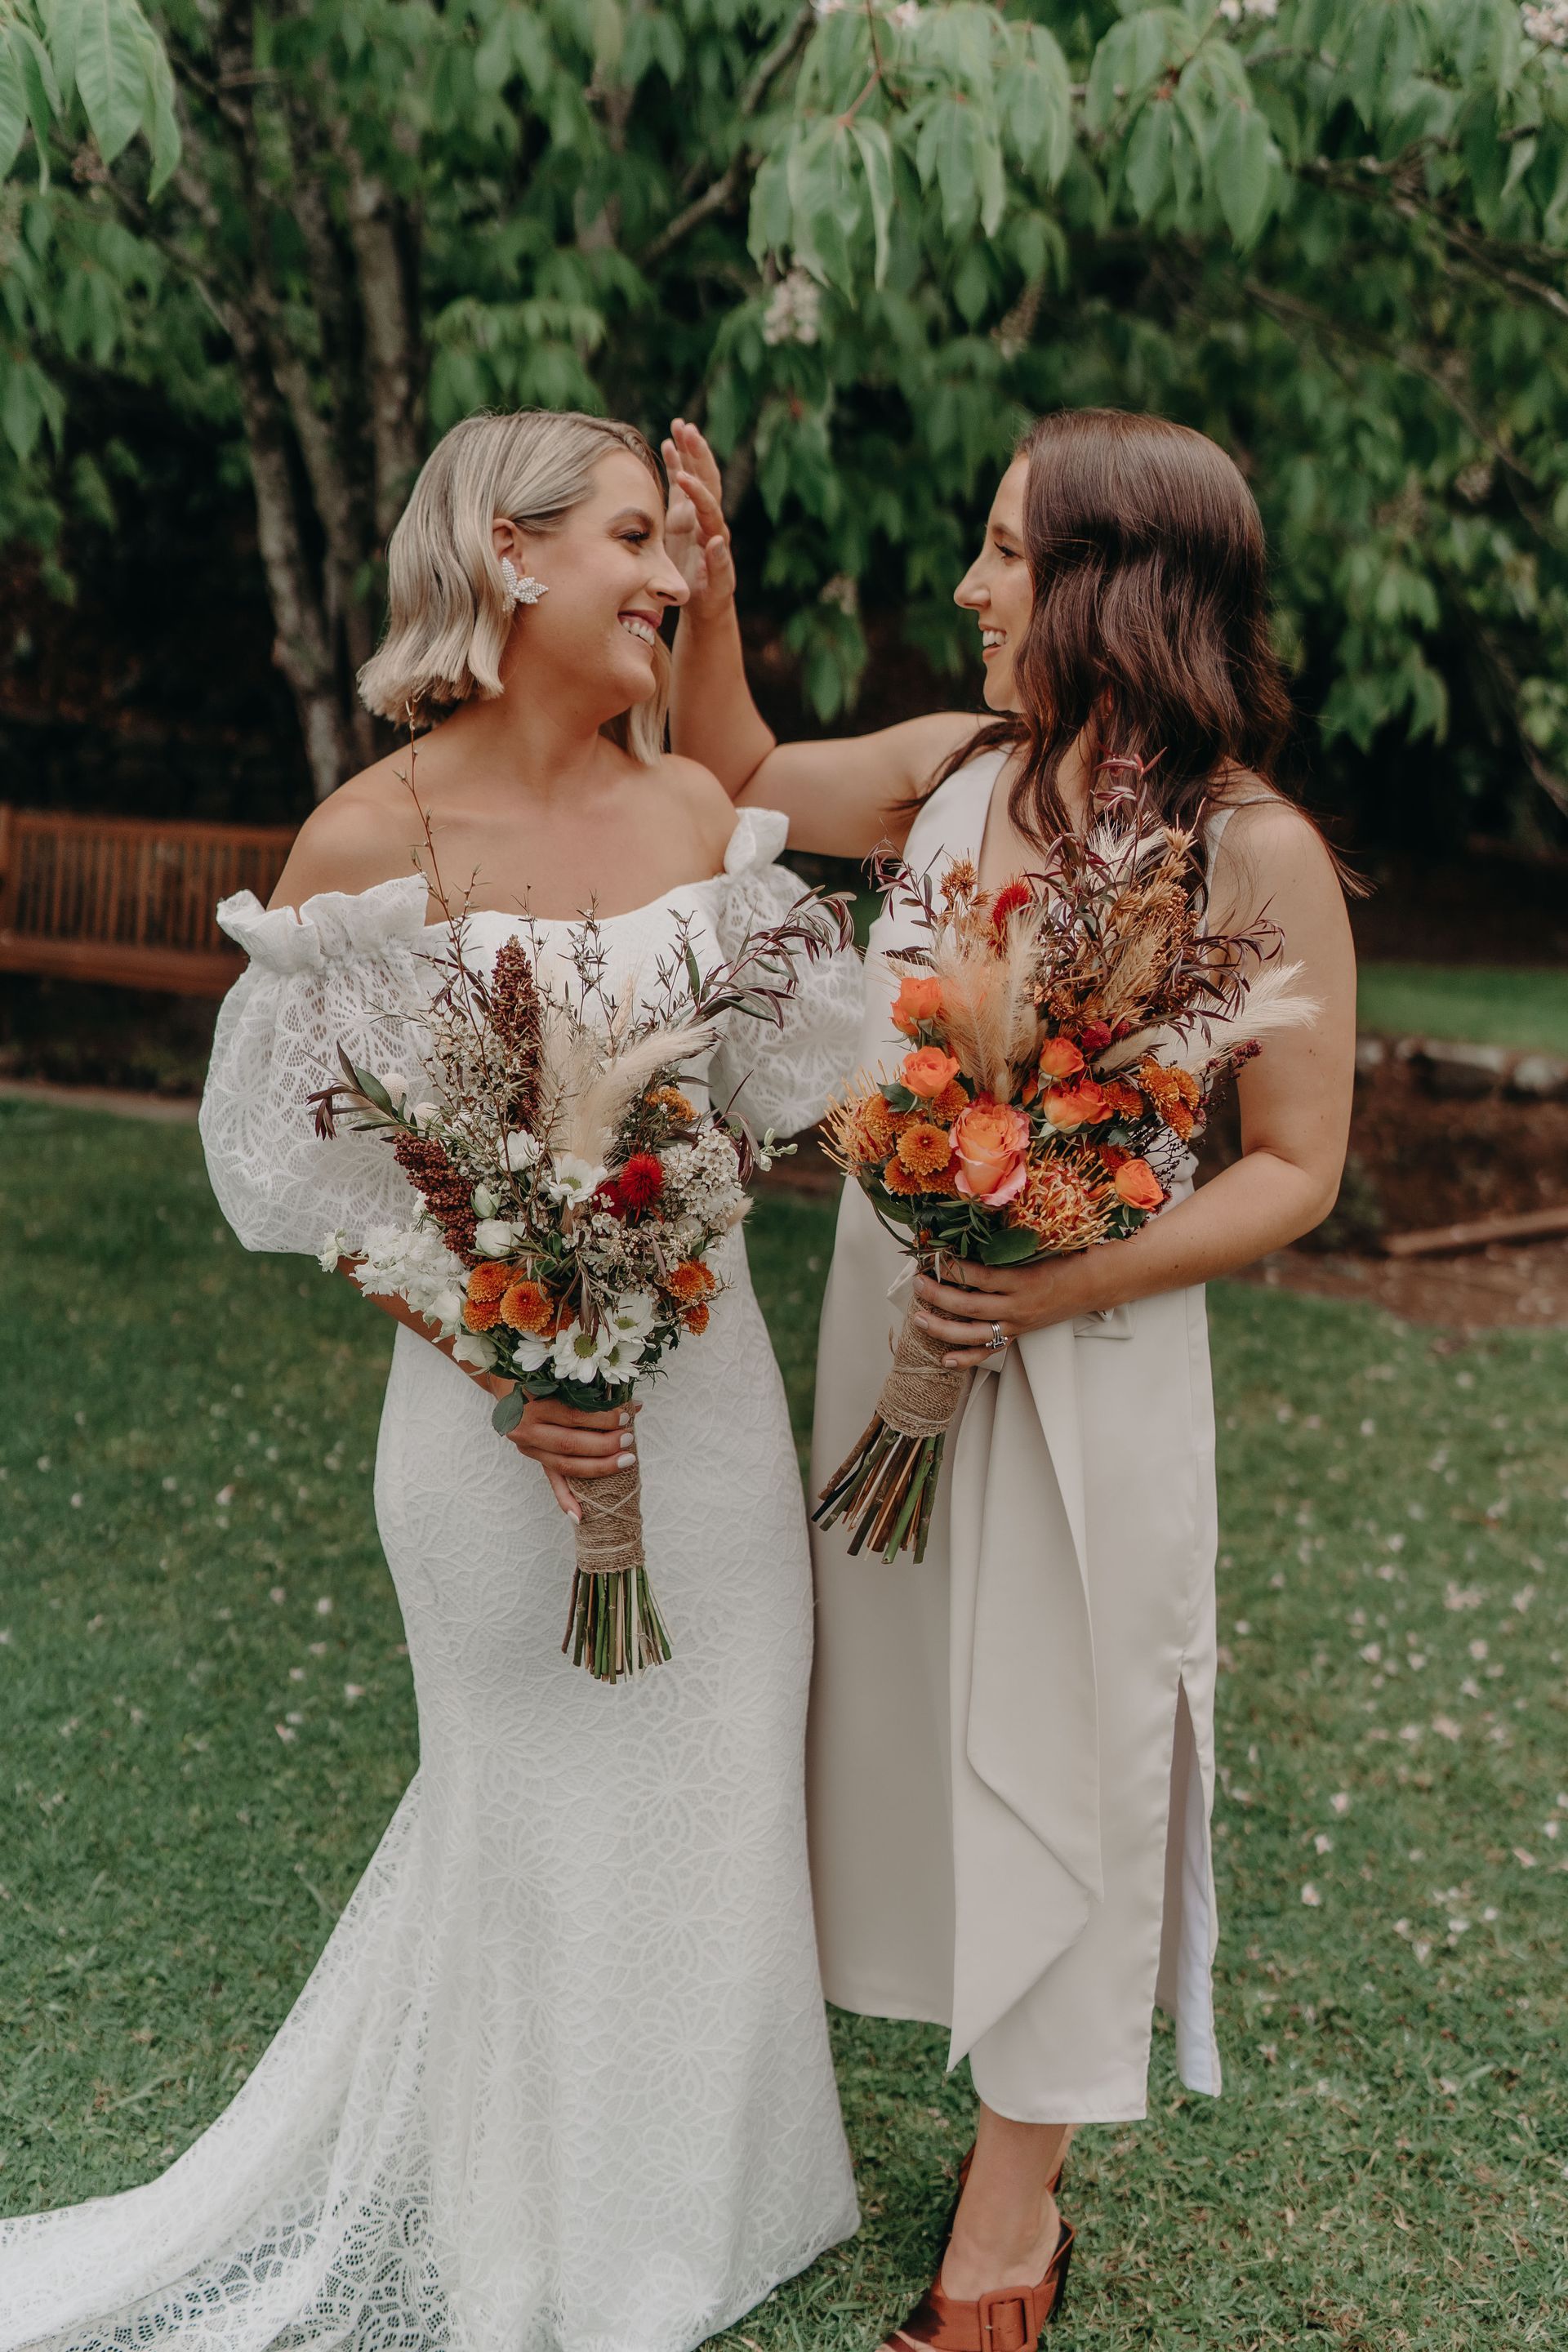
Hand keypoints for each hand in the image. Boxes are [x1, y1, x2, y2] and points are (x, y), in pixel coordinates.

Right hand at [485, 1383, 641, 1521]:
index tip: (626, 1415)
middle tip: (628, 1440)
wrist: (508, 1386)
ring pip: (565, 1464)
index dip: (601, 1418)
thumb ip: (593, 1392)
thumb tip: (637, 1405)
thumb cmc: (541, 1377)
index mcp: (533, 1403)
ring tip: (624, 1461)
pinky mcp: (533, 1459)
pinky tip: (580, 1516)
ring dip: (597, 1467)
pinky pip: (551, 1482)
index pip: (572, 1415)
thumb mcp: (562, 1379)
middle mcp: (526, 1428)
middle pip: (569, 1443)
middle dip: (603, 1445)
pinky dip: (566, 1500)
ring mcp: (528, 1447)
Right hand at [662, 417, 734, 622]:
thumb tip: (718, 541)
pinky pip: (680, 484)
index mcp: (715, 533)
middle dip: (697, 454)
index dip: (697, 491)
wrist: (706, 602)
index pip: (709, 505)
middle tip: (688, 429)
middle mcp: (707, 518)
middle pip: (706, 479)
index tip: (684, 477)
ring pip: (694, 475)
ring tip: (681, 424)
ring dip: (688, 450)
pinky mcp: (683, 516)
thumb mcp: (716, 588)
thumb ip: (718, 566)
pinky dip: (676, 463)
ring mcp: (695, 514)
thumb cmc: (709, 598)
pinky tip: (669, 442)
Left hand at [911, 1255, 1104, 1366]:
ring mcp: (1018, 1324)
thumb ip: (1006, 1246)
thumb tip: (970, 1234)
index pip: (979, 1277)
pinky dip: (967, 1358)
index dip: (953, 1268)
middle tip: (918, 1282)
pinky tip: (945, 1360)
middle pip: (969, 1307)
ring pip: (974, 1334)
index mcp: (1022, 1280)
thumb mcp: (1038, 1247)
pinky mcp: (1019, 1334)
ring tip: (919, 1318)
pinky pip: (990, 1350)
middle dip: (938, 1296)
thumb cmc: (1067, 1259)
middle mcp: (1018, 1306)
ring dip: (943, 1328)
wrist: (1094, 1283)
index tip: (933, 1257)